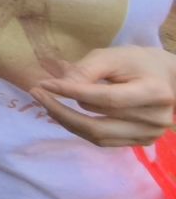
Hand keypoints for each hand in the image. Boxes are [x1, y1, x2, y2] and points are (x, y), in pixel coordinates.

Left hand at [33, 46, 175, 147]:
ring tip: (46, 103)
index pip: (107, 99)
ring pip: (98, 136)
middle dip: (62, 111)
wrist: (166, 79)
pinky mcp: (141, 142)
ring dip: (66, 121)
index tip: (44, 84)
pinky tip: (63, 114)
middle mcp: (156, 120)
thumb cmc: (137, 63)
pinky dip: (79, 129)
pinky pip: (103, 141)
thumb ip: (87, 69)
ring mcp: (150, 135)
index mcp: (155, 93)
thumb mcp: (113, 56)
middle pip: (100, 123)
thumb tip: (60, 86)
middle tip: (36, 94)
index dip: (73, 93)